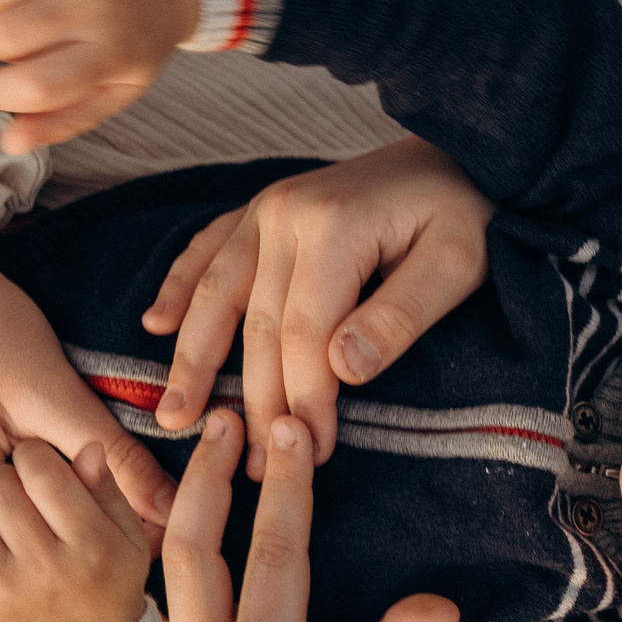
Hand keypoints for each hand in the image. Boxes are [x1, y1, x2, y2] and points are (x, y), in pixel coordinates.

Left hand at [0, 440, 152, 621]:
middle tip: (6, 483)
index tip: (36, 460)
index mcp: (90, 544)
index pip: (42, 471)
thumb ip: (107, 489)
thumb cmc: (111, 583)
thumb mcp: (129, 534)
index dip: (34, 454)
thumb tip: (87, 449)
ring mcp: (2, 592)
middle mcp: (45, 569)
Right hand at [142, 137, 495, 476]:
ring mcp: (266, 207)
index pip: (305, 334)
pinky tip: (156, 324)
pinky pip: (208, 249)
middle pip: (257, 326)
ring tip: (172, 417)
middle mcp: (285, 213)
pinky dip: (179, 287)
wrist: (459, 154)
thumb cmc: (465, 214)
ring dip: (192, 359)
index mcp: (333, 227)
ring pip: (217, 294)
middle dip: (255, 402)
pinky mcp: (262, 208)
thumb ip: (400, 318)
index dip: (305, 399)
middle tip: (254, 468)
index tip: (313, 452)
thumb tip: (342, 372)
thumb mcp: (456, 266)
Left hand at [164, 408, 459, 621]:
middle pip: (192, 549)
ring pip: (164, 564)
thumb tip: (438, 605)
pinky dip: (164, 532)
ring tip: (204, 443)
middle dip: (209, 477)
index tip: (290, 431)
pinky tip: (178, 492)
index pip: (275, 555)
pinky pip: (159, 584)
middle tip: (229, 419)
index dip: (286, 489)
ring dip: (183, 499)